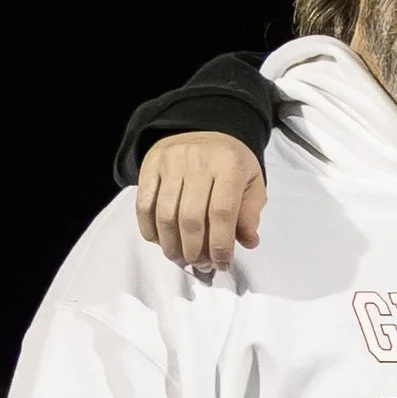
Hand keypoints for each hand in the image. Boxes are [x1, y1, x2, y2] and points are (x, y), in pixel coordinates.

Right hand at [136, 134, 266, 275]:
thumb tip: (249, 242)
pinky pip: (144, 205)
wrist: (203, 131)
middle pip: (191, 218)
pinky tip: (161, 242)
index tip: (222, 263)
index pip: (222, 213)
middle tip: (201, 265)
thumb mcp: (252, 183)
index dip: (220, 244)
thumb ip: (251, 213)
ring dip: (172, 246)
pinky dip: (150, 230)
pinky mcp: (150, 165)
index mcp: (229, 165)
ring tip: (182, 259)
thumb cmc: (231, 165)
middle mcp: (198, 161)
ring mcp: (171, 162)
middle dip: (195, 251)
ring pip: (166, 215)